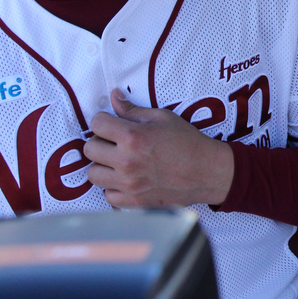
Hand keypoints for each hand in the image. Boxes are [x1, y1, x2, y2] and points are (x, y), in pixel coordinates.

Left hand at [85, 89, 234, 208]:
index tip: (112, 124)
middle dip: (101, 142)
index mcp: (133, 137)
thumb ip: (133, 110)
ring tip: (119, 161)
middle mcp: (127, 161)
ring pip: (93, 174)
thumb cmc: (187, 142)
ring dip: (103, 165)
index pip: (96, 124)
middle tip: (115, 142)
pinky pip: (107, 194)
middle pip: (89, 149)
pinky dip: (114, 186)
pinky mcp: (134, 201)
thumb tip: (114, 97)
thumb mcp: (162, 118)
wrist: (207, 172)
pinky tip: (127, 178)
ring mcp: (129, 184)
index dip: (103, 121)